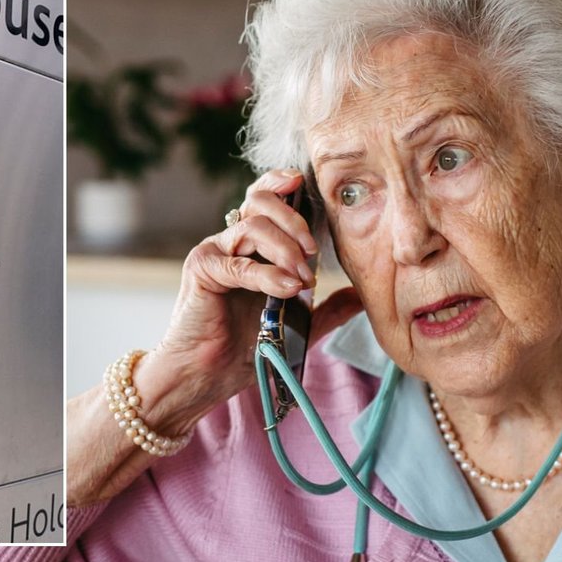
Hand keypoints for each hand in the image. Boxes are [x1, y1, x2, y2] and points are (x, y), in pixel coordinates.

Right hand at [139, 168, 319, 433]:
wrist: (205, 376)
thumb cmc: (240, 349)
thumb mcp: (294, 325)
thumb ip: (325, 308)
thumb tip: (359, 296)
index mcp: (249, 248)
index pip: (264, 200)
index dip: (282, 185)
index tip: (304, 185)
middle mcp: (230, 243)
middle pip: (260, 202)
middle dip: (294, 221)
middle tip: (313, 252)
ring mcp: (214, 253)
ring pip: (253, 225)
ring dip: (285, 248)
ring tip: (302, 279)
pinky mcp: (201, 270)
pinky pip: (239, 264)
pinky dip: (268, 274)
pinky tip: (287, 289)